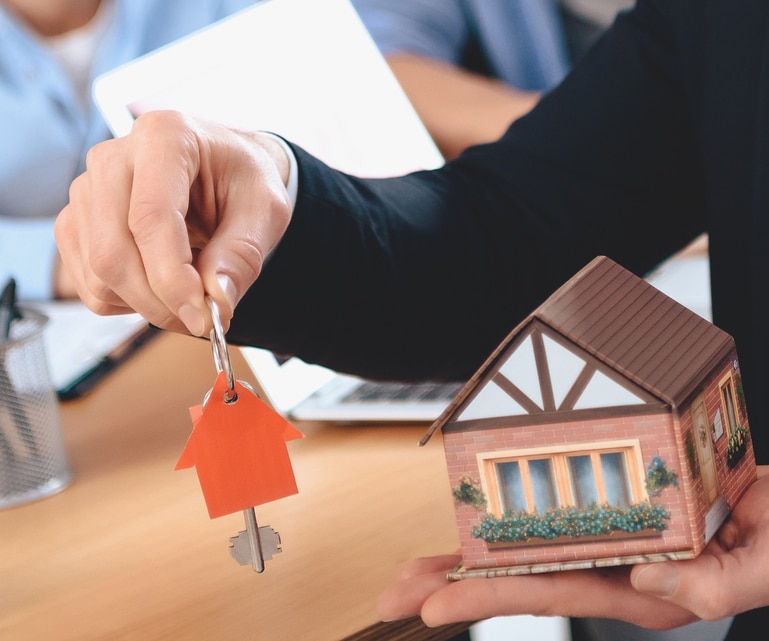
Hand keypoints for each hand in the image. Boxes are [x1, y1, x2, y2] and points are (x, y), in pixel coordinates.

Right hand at [55, 111, 292, 335]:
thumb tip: (216, 300)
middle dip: (159, 300)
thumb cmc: (241, 179)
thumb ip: (242, 253)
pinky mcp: (75, 221)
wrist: (221, 168)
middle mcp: (113, 156)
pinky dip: (126, 301)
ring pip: (99, 273)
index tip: (202, 316)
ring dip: (146, 304)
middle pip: (114, 251)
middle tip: (201, 318)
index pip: (151, 217)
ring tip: (188, 291)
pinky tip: (157, 280)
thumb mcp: (265, 209)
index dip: (172, 277)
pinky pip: (89, 284)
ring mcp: (86, 189)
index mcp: (164, 136)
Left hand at [377, 465, 768, 629]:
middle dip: (453, 590)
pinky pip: (555, 522)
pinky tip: (478, 530)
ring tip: (414, 569)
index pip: (547, 595)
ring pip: (528, 554)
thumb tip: (642, 585)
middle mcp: (618, 573)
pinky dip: (510, 525)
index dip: (485, 597)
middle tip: (392, 593)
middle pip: (520, 580)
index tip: (429, 606)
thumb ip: (711, 588)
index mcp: (645, 593)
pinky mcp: (620, 517)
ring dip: (468, 562)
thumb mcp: (761, 565)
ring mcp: (615, 548)